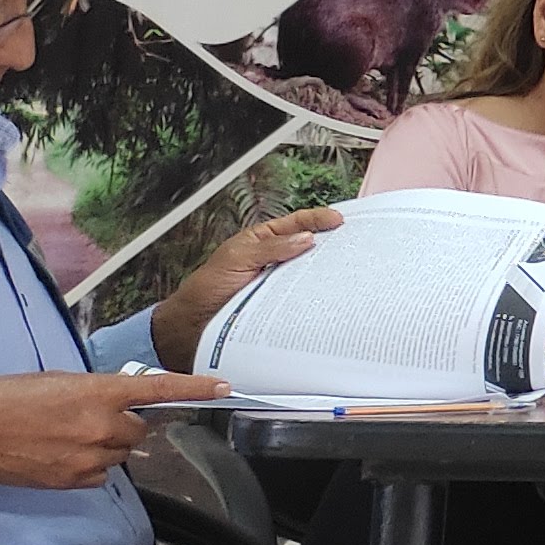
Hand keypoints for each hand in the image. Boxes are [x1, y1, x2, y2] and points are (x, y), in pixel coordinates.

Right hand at [0, 371, 224, 487]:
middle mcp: (101, 425)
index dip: (195, 389)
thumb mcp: (58, 381)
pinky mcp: (74, 480)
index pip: (159, 389)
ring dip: (106, 445)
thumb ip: (96, 391)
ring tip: (67, 436)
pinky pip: (101, 475)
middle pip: (139, 430)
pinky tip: (62, 455)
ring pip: (121, 454)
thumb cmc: (9, 397)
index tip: (223, 388)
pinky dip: (90, 466)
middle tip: (90, 417)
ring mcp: (89, 456)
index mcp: (99, 392)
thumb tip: (117, 402)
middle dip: (124, 424)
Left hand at [148, 206, 343, 368]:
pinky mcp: (282, 306)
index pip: (296, 224)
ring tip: (345, 271)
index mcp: (263, 241)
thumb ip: (270, 248)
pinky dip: (316, 297)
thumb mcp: (237, 258)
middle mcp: (275, 260)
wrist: (194, 324)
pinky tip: (328, 298)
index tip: (338, 220)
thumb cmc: (207, 288)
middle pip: (309, 248)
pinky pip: (304, 298)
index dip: (318, 219)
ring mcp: (280, 284)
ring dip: (325, 273)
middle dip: (330, 244)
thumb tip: (305, 238)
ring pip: (309, 274)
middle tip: (351, 243)